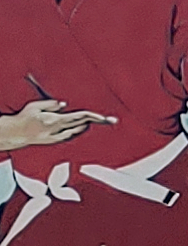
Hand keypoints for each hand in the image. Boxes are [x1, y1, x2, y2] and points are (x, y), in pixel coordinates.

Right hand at [0, 99, 116, 150]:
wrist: (17, 134)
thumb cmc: (25, 117)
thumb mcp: (35, 106)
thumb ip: (51, 104)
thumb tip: (64, 104)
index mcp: (56, 120)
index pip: (80, 117)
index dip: (94, 117)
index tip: (106, 118)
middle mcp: (59, 130)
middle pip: (83, 124)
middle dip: (97, 122)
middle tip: (113, 120)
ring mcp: (57, 137)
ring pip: (78, 131)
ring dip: (89, 125)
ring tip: (101, 121)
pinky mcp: (55, 141)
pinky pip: (71, 135)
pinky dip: (78, 131)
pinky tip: (84, 127)